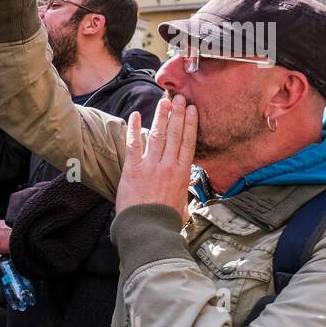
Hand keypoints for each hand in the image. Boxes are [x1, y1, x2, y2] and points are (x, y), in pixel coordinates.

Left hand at [114, 96, 197, 217]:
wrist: (147, 228)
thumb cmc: (165, 220)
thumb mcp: (182, 204)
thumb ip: (184, 191)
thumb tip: (187, 185)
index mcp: (183, 173)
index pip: (188, 143)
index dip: (190, 124)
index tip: (192, 110)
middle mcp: (168, 165)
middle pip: (175, 134)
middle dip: (177, 114)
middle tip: (179, 98)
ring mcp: (151, 165)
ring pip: (158, 135)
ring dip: (161, 117)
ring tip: (165, 102)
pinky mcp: (133, 168)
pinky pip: (134, 144)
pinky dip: (134, 128)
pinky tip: (135, 115)